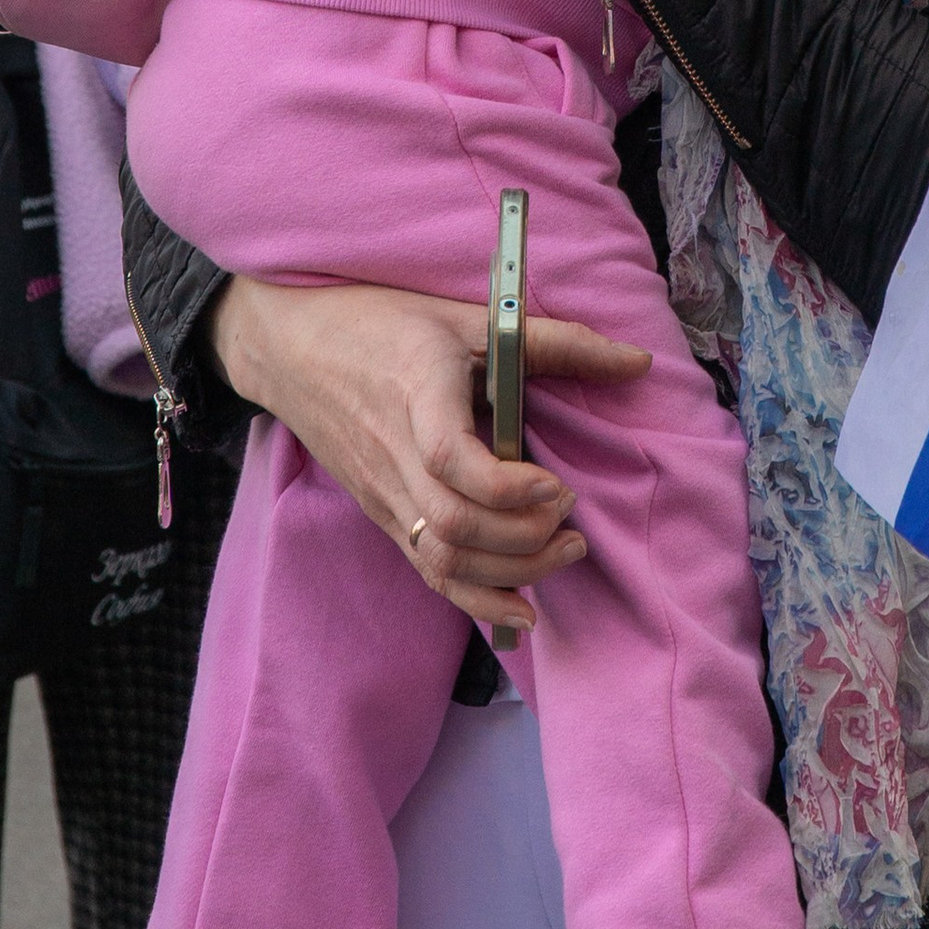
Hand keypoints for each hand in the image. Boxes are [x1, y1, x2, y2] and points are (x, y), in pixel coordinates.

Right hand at [212, 277, 650, 640]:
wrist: (290, 347)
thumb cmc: (382, 322)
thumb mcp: (468, 318)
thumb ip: (555, 342)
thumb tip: (639, 363)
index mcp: (415, 393)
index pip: (450, 459)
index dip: (507, 487)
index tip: (556, 484)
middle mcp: (394, 453)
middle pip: (453, 524)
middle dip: (524, 538)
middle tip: (572, 521)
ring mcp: (383, 492)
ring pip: (441, 558)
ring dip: (510, 572)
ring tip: (563, 553)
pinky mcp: (381, 513)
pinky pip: (426, 570)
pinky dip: (476, 599)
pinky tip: (522, 610)